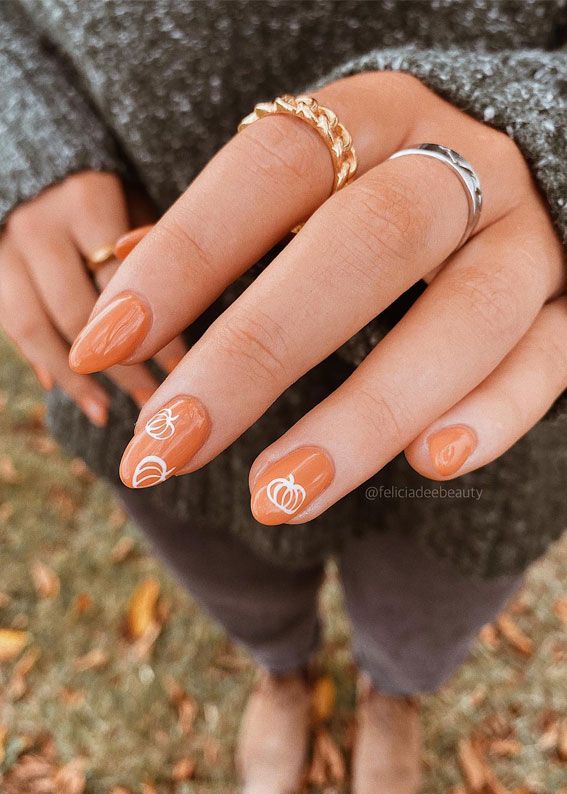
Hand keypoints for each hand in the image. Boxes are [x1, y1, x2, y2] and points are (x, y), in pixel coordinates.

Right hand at [0, 172, 184, 424]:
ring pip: (34, 328)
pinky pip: (12, 326)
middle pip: (78, 312)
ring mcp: (3, 247)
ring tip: (108, 414)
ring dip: (76, 379)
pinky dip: (43, 362)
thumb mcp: (140, 204)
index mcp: (84, 199)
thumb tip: (182, 347)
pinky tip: (71, 393)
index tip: (188, 371)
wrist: (42, 165)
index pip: (124, 282)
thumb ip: (156, 260)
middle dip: (119, 365)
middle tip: (156, 401)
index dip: (157, 333)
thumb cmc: (111, 193)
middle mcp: (36, 223)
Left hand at [68, 73, 565, 521]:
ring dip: (366, 414)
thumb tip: (122, 289)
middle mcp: (461, 166)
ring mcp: (530, 236)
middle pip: (365, 244)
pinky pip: (547, 357)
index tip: (103, 347)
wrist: (526, 173)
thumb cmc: (386, 189)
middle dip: (256, 353)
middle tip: (166, 447)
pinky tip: (430, 464)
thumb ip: (233, 234)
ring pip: (466, 317)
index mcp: (377, 118)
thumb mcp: (315, 183)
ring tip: (276, 496)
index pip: (273, 169)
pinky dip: (494, 412)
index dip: (185, 257)